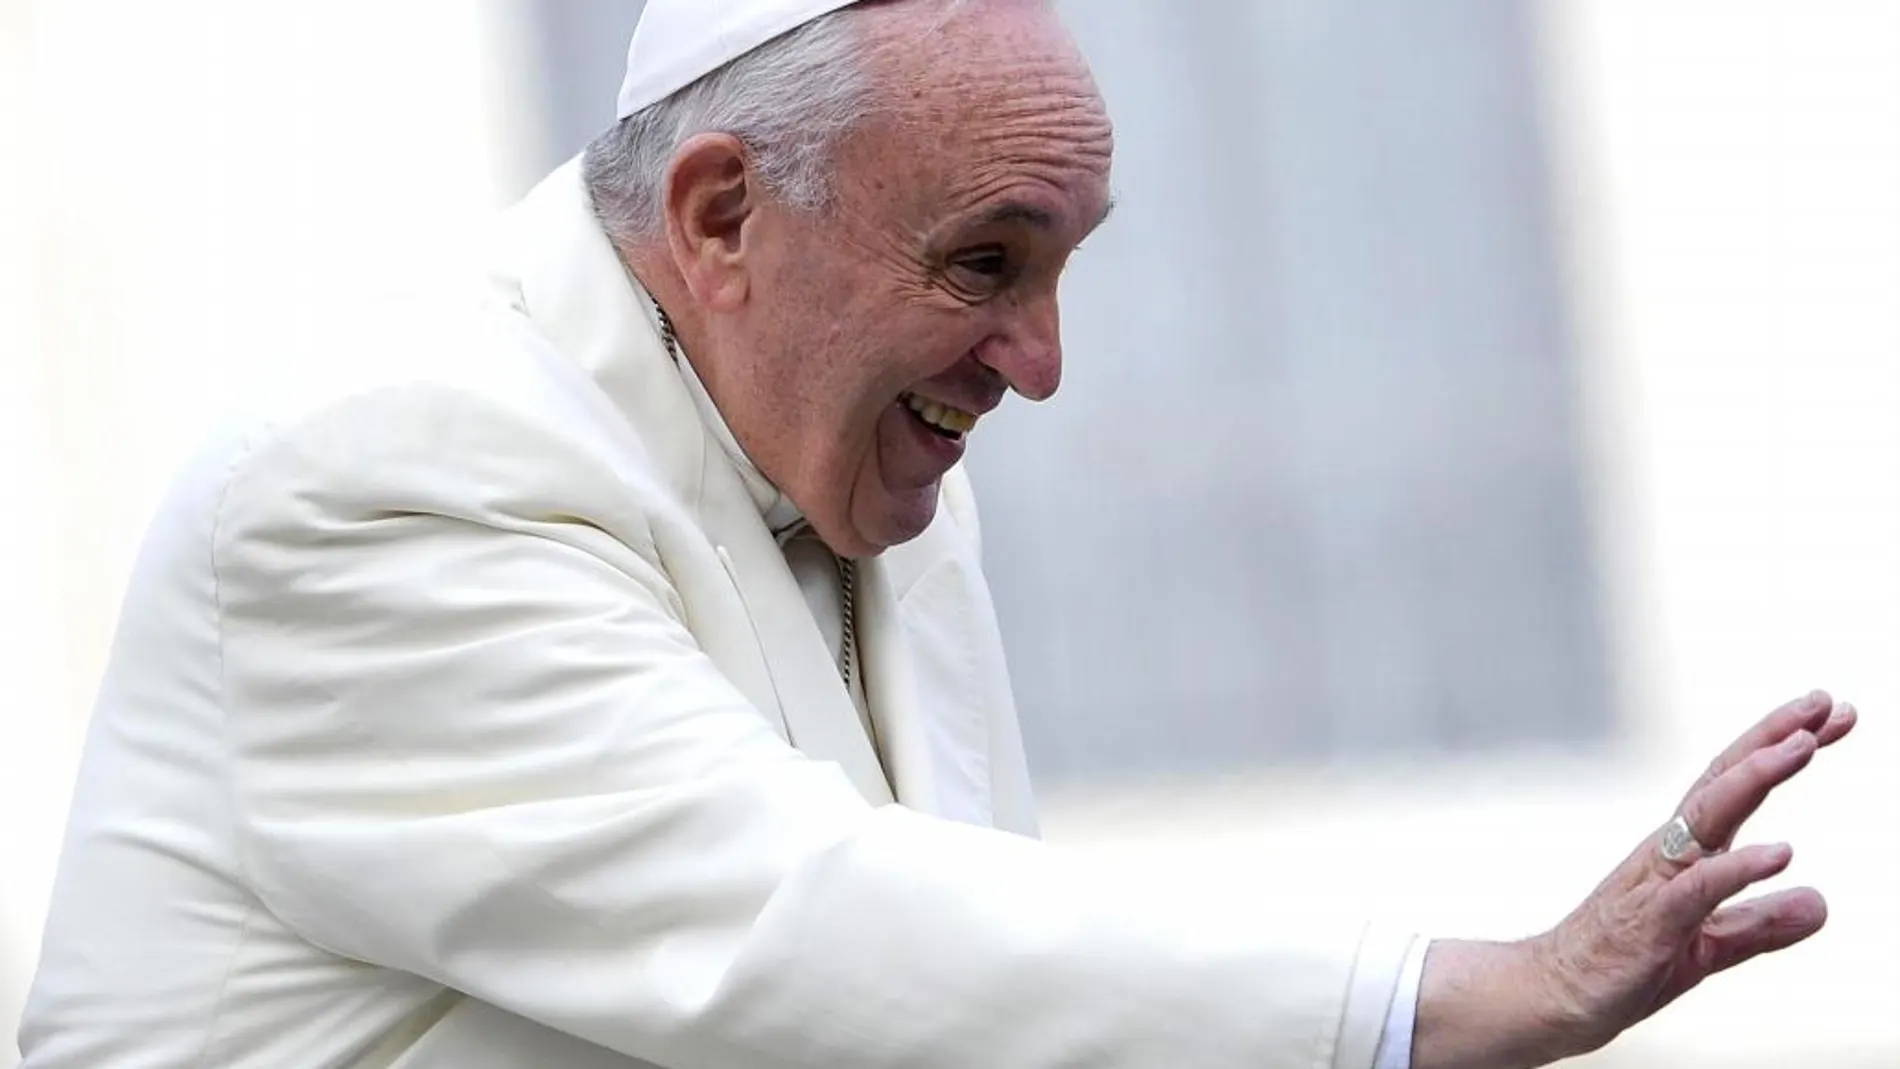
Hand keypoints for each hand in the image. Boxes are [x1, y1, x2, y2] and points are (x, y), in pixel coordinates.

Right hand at [1531, 689, 1857, 1057]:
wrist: (1553, 995)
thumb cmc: (1620, 962)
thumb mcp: (1710, 945)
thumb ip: (1761, 922)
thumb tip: (1819, 902)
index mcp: (1684, 852)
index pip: (1735, 785)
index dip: (1779, 746)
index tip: (1829, 715)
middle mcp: (1669, 853)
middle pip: (1722, 780)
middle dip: (1772, 737)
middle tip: (1823, 702)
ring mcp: (1657, 882)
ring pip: (1707, 816)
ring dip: (1755, 777)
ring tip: (1802, 746)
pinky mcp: (1652, 923)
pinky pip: (1698, 889)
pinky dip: (1738, 868)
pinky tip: (1780, 852)